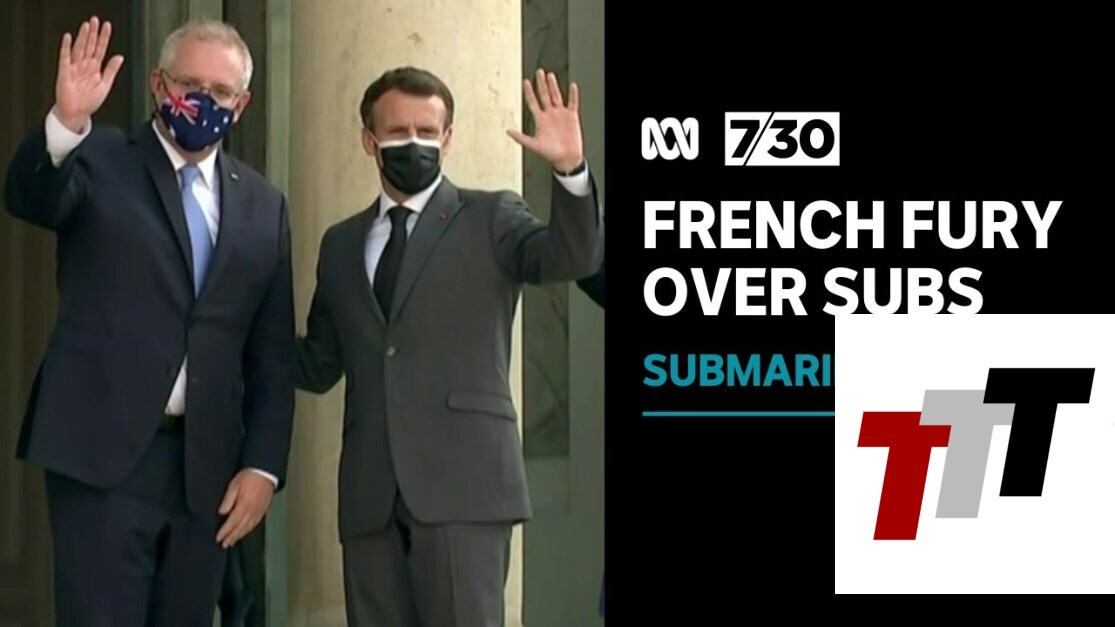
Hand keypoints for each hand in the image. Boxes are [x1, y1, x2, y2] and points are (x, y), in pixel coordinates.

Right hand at [55, 16, 124, 133]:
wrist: (77, 113)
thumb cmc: (89, 101)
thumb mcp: (105, 85)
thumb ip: (112, 70)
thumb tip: (119, 57)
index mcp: (95, 69)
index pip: (100, 49)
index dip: (104, 38)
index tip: (107, 27)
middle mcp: (85, 66)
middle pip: (89, 46)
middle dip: (92, 33)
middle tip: (95, 20)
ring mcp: (75, 68)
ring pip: (79, 49)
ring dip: (83, 37)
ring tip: (86, 26)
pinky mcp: (65, 73)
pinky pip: (65, 58)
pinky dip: (67, 48)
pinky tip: (69, 38)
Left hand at [216, 469, 273, 548]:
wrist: (265, 471)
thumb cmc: (249, 476)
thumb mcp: (234, 485)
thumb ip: (228, 500)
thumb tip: (222, 512)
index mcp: (244, 506)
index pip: (232, 522)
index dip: (225, 532)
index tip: (218, 538)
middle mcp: (252, 511)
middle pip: (240, 528)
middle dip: (232, 537)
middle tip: (225, 544)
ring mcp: (259, 511)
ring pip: (249, 527)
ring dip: (240, 536)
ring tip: (233, 542)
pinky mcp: (264, 509)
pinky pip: (256, 523)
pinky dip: (249, 529)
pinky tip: (246, 531)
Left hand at [507, 69, 583, 172]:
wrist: (566, 159)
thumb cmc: (551, 153)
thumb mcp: (534, 145)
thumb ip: (521, 137)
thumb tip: (508, 131)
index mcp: (540, 120)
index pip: (533, 102)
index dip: (529, 92)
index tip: (526, 82)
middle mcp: (550, 115)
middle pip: (544, 95)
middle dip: (541, 84)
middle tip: (538, 72)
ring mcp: (561, 115)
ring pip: (556, 96)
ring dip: (553, 86)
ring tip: (550, 76)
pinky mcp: (572, 117)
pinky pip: (573, 103)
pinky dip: (573, 95)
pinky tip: (572, 86)